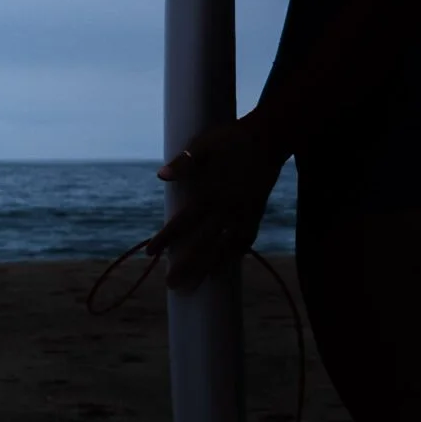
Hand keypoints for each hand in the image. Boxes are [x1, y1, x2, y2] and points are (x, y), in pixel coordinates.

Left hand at [149, 117, 284, 291]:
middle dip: (187, 265)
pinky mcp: (257, 211)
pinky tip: (227, 263)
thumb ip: (185, 162)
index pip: (184, 222)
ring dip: (210, 267)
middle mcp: (228, 208)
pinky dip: (236, 253)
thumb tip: (161, 176)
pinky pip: (246, 238)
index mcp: (211, 193)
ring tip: (196, 284)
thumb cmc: (232, 138)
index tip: (151, 253)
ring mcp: (244, 212)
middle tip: (172, 285)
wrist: (269, 136)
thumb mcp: (205, 144)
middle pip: (204, 244)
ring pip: (226, 247)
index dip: (167, 238)